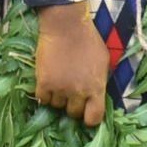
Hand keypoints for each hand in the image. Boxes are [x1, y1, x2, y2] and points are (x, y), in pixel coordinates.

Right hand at [34, 0, 110, 124]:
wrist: (66, 28)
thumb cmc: (89, 42)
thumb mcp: (103, 62)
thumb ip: (99, 82)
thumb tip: (95, 96)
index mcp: (96, 87)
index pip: (94, 117)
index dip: (90, 119)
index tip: (88, 114)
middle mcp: (78, 92)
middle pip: (73, 113)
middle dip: (74, 106)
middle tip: (72, 94)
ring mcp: (59, 89)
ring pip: (56, 106)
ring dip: (59, 99)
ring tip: (60, 83)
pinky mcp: (43, 83)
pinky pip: (42, 99)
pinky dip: (45, 94)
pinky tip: (48, 84)